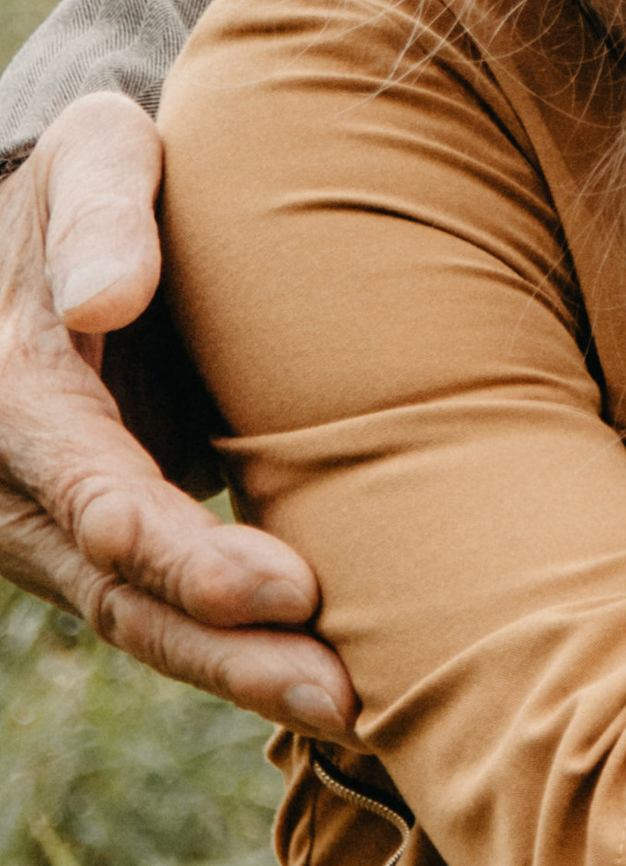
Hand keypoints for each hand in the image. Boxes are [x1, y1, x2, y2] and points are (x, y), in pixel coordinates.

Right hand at [0, 91, 354, 733]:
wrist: (83, 227)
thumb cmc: (102, 177)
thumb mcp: (96, 154)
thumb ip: (99, 212)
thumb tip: (105, 299)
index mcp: (17, 398)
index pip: (100, 499)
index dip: (189, 556)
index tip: (290, 591)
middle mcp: (25, 487)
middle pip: (123, 593)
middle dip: (228, 654)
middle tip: (340, 696)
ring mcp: (62, 525)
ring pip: (145, 623)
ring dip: (242, 674)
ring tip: (351, 711)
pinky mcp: (113, 538)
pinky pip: (168, 610)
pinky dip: (240, 651)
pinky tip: (330, 686)